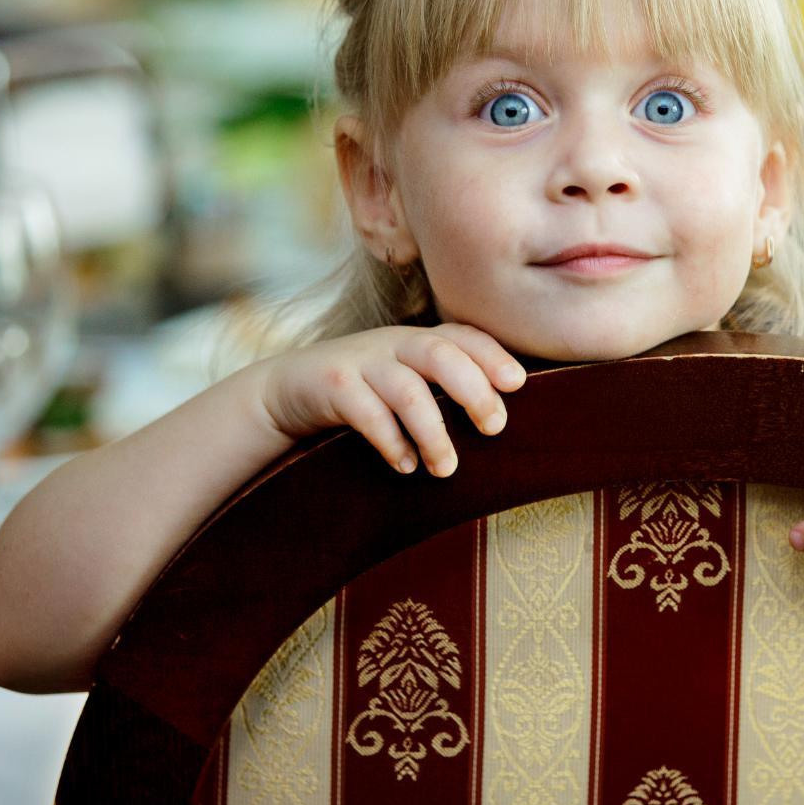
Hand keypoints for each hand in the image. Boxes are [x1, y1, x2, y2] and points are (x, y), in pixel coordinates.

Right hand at [253, 323, 524, 476]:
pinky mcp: (332, 385)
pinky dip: (391, 442)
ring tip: (445, 469)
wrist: (285, 388)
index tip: (518, 383)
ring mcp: (361, 362)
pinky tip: (404, 466)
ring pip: (408, 390)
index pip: (462, 336)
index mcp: (416, 340)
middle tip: (494, 427)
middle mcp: (392, 344)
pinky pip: (367, 413)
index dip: (492, 354)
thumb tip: (502, 419)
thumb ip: (441, 385)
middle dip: (474, 391)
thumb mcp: (403, 378)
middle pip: (441, 355)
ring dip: (433, 433)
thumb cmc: (362, 391)